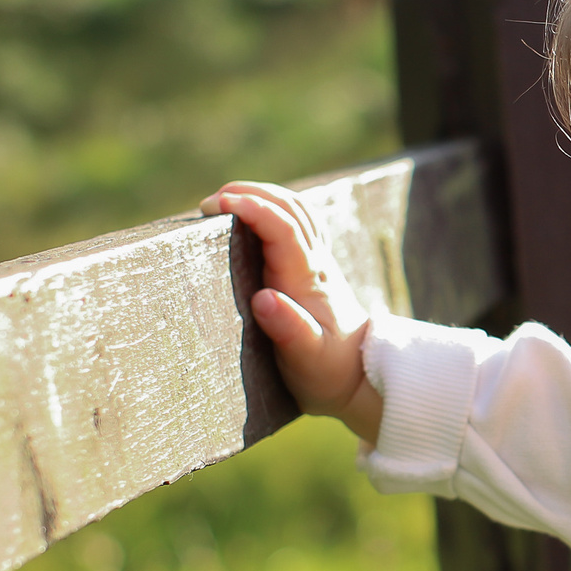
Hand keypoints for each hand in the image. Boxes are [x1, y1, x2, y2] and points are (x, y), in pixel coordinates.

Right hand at [201, 181, 383, 443]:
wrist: (361, 376)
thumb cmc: (329, 371)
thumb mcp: (308, 359)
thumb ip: (289, 329)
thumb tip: (263, 299)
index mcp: (308, 280)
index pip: (284, 229)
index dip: (253, 209)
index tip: (220, 205)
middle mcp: (316, 263)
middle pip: (290, 208)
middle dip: (250, 193)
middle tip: (209, 203)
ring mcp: (319, 261)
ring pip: (297, 210)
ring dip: (262, 195)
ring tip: (225, 199)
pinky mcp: (316, 266)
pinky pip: (299, 222)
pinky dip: (274, 207)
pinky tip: (255, 212)